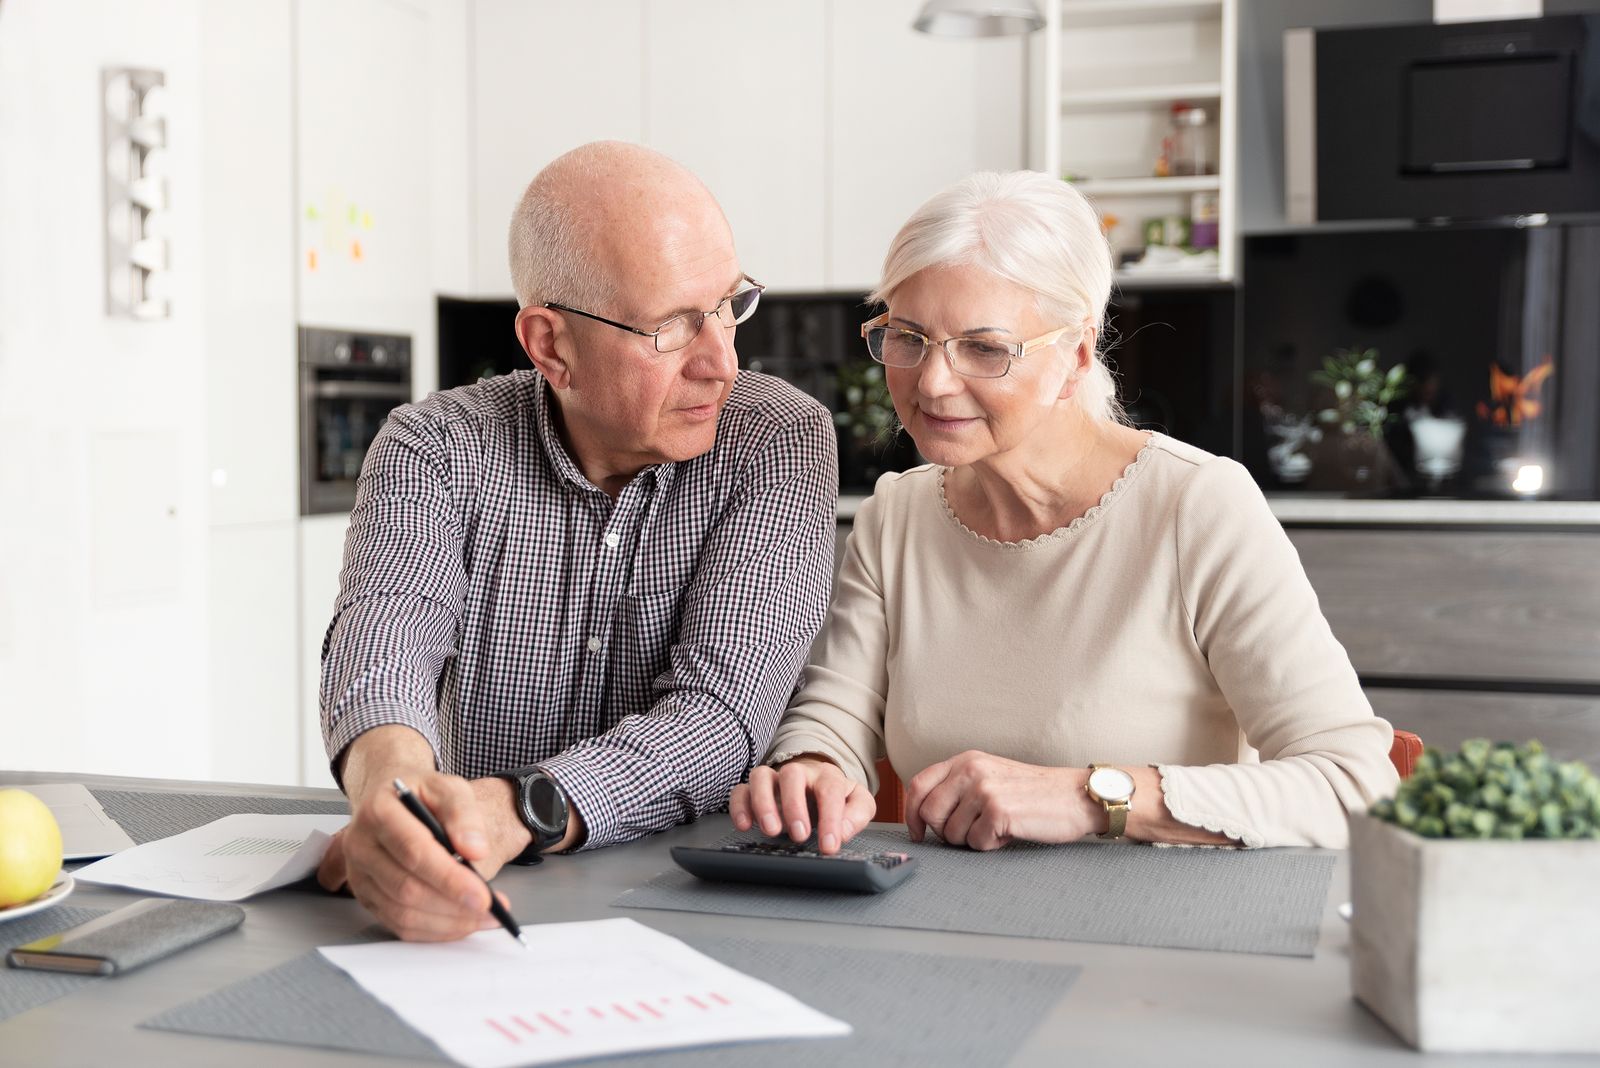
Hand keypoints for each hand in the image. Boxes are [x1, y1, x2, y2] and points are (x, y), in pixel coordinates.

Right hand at [316, 772, 525, 940]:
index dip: (450, 878)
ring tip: (481, 916)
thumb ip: (464, 814)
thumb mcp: (448, 788)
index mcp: (379, 811)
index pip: (415, 852)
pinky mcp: (365, 895)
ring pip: (402, 912)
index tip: (482, 895)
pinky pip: (398, 924)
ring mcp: (359, 874)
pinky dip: (433, 930)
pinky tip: (460, 922)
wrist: (392, 798)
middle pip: (407, 888)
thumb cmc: (421, 794)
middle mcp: (360, 845)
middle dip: (453, 904)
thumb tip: (475, 850)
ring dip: (446, 922)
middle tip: (489, 909)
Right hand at [729, 757, 875, 854]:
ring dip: (763, 803)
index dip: (830, 819)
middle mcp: (799, 773)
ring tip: (771, 831)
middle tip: (799, 834)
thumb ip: (857, 814)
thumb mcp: (857, 802)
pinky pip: (740, 791)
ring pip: (761, 777)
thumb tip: (842, 831)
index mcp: (827, 775)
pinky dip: (739, 806)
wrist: (815, 782)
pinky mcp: (754, 790)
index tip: (829, 845)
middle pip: (792, 774)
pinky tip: (745, 825)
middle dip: (794, 805)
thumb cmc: (834, 796)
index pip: (830, 790)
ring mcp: (774, 779)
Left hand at [904, 750, 1098, 850]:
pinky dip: (992, 845)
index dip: (911, 813)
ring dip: (973, 839)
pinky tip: (1010, 832)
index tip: (918, 832)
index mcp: (965, 760)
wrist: (1075, 795)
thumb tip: (925, 814)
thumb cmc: (1033, 792)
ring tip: (997, 827)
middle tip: (973, 831)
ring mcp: (984, 789)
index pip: (918, 785)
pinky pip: (976, 843)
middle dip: (946, 832)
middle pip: (929, 814)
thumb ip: (959, 786)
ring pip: (951, 833)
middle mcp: (971, 770)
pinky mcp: (998, 811)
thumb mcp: (991, 775)